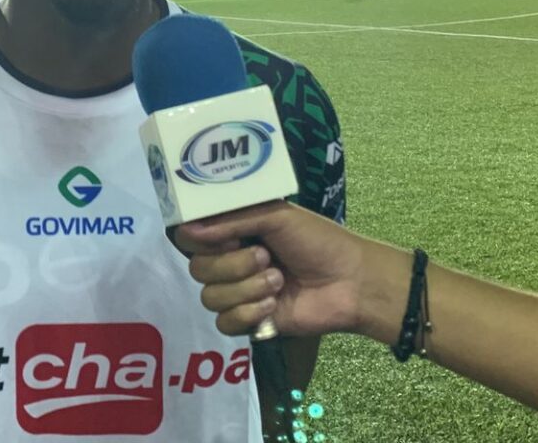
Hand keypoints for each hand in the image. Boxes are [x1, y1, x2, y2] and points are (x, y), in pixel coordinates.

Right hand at [174, 202, 363, 337]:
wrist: (350, 281)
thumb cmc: (317, 240)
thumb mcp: (275, 216)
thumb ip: (230, 220)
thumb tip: (186, 230)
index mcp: (234, 232)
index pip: (190, 237)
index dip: (201, 240)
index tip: (229, 237)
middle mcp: (230, 261)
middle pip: (197, 269)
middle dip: (232, 264)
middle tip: (266, 257)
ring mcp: (238, 293)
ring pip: (210, 297)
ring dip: (246, 289)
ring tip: (278, 282)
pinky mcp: (249, 322)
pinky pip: (224, 322)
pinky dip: (248, 313)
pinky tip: (273, 306)